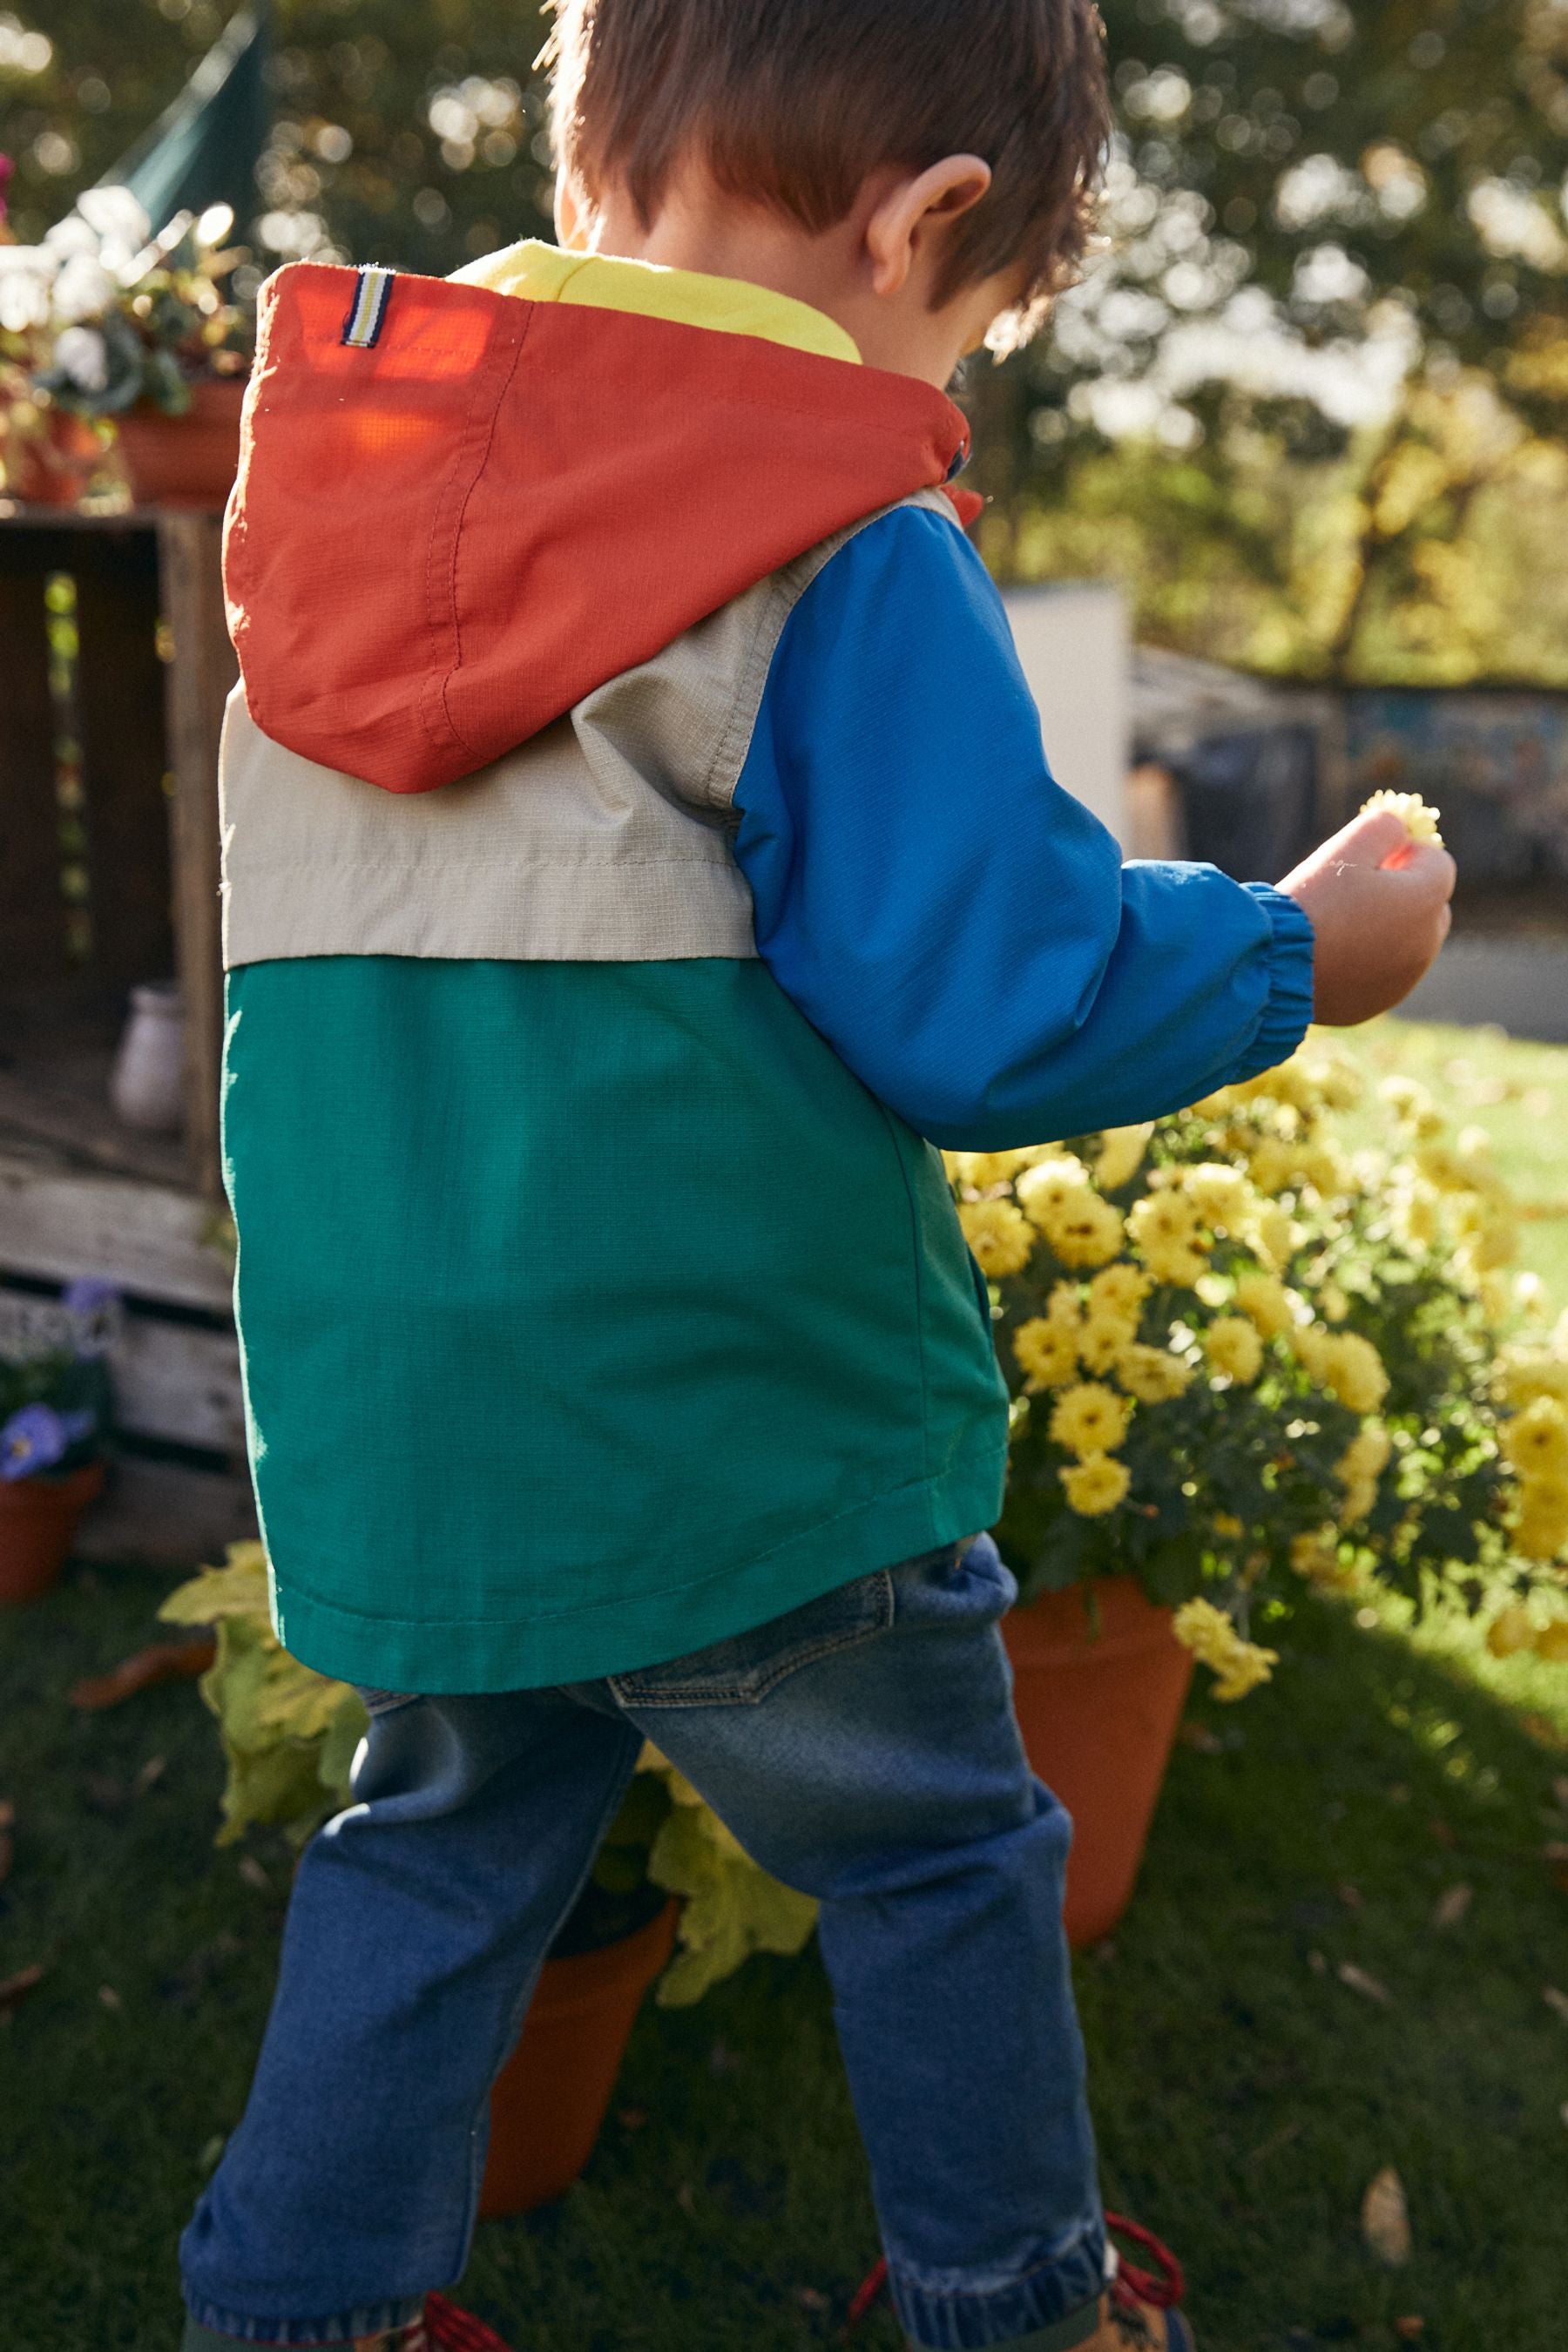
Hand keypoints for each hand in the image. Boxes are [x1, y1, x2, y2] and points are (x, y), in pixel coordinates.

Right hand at [1280, 808, 1455, 1026]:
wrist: (1275, 967)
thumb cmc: (1313, 902)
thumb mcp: (1346, 848)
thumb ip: (1383, 827)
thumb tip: (1400, 829)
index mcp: (1425, 900)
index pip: (1438, 863)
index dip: (1406, 853)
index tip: (1371, 858)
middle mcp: (1426, 943)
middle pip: (1430, 905)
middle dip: (1404, 893)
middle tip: (1357, 890)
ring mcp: (1405, 978)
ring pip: (1409, 942)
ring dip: (1387, 929)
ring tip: (1339, 925)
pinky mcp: (1379, 1002)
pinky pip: (1384, 973)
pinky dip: (1368, 961)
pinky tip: (1333, 956)